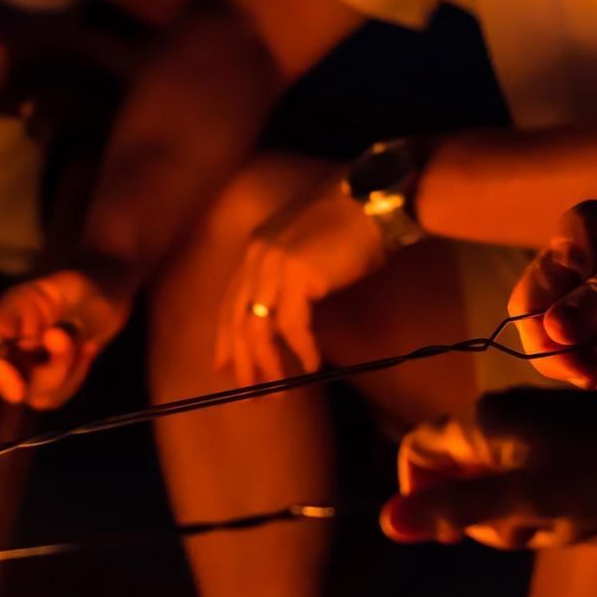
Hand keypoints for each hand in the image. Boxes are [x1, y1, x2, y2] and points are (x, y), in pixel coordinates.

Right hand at [0, 262, 135, 408]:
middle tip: (73, 340)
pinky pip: (54, 396)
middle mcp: (9, 339)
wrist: (109, 291)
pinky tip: (85, 353)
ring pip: (35, 394)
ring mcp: (25, 362)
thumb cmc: (89, 283)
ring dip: (67, 374)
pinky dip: (75, 378)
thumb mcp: (70, 288)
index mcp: (8, 312)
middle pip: (10, 381)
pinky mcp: (44, 378)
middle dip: (51, 371)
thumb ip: (51, 313)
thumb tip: (40, 345)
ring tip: (82, 344)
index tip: (19, 392)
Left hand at [219, 170, 384, 385]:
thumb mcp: (305, 252)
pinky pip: (292, 325)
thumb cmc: (348, 226)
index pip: (229, 304)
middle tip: (251, 394)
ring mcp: (274, 265)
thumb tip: (284, 321)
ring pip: (258, 329)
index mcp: (255, 251)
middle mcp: (257, 258)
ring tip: (280, 390)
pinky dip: (301, 349)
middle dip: (243, 362)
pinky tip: (311, 364)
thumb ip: (287, 280)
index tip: (224, 368)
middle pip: (237, 321)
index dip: (226, 339)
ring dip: (269, 365)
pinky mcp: (297, 274)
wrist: (372, 202)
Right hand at [380, 389, 596, 549]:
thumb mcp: (524, 500)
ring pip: (513, 494)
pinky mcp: (574, 444)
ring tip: (587, 522)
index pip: (417, 453)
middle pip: (467, 482)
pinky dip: (570, 511)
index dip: (420, 496)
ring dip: (544, 522)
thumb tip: (386, 523)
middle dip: (502, 521)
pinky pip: (549, 489)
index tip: (452, 532)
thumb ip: (455, 510)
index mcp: (482, 423)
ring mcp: (540, 431)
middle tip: (544, 529)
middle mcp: (503, 419)